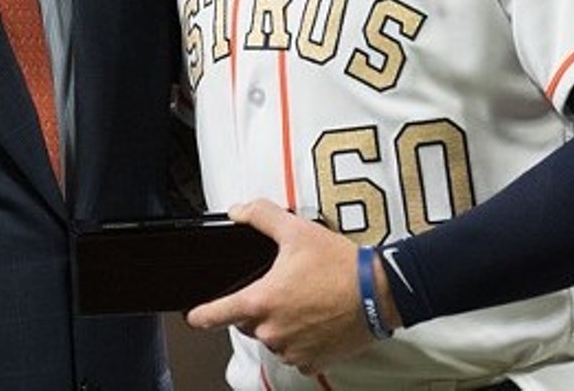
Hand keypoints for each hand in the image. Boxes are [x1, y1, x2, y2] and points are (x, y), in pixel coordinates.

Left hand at [185, 199, 379, 375]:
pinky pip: (296, 355)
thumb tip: (239, 211)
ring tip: (306, 302)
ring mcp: (292, 350)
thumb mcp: (297, 230)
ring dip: (281, 324)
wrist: (379, 292)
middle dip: (259, 307)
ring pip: (273, 338)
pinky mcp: (313, 362)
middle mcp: (273, 330)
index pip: (216, 315)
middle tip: (285, 288)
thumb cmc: (341, 266)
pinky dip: (301, 341)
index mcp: (262, 301)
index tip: (194, 316)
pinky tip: (316, 321)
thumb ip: (261, 216)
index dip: (201, 315)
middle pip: (249, 322)